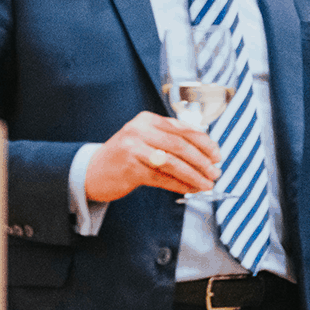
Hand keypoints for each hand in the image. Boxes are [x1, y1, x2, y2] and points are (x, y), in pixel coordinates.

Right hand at [85, 111, 220, 202]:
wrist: (91, 171)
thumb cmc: (126, 156)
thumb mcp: (147, 139)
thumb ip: (172, 141)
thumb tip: (207, 153)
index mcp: (149, 120)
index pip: (184, 129)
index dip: (205, 143)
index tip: (218, 155)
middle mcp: (140, 130)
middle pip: (180, 145)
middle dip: (202, 161)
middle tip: (216, 172)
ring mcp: (133, 149)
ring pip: (172, 163)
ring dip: (194, 175)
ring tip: (207, 183)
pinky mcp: (130, 168)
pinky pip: (161, 178)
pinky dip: (179, 185)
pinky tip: (190, 189)